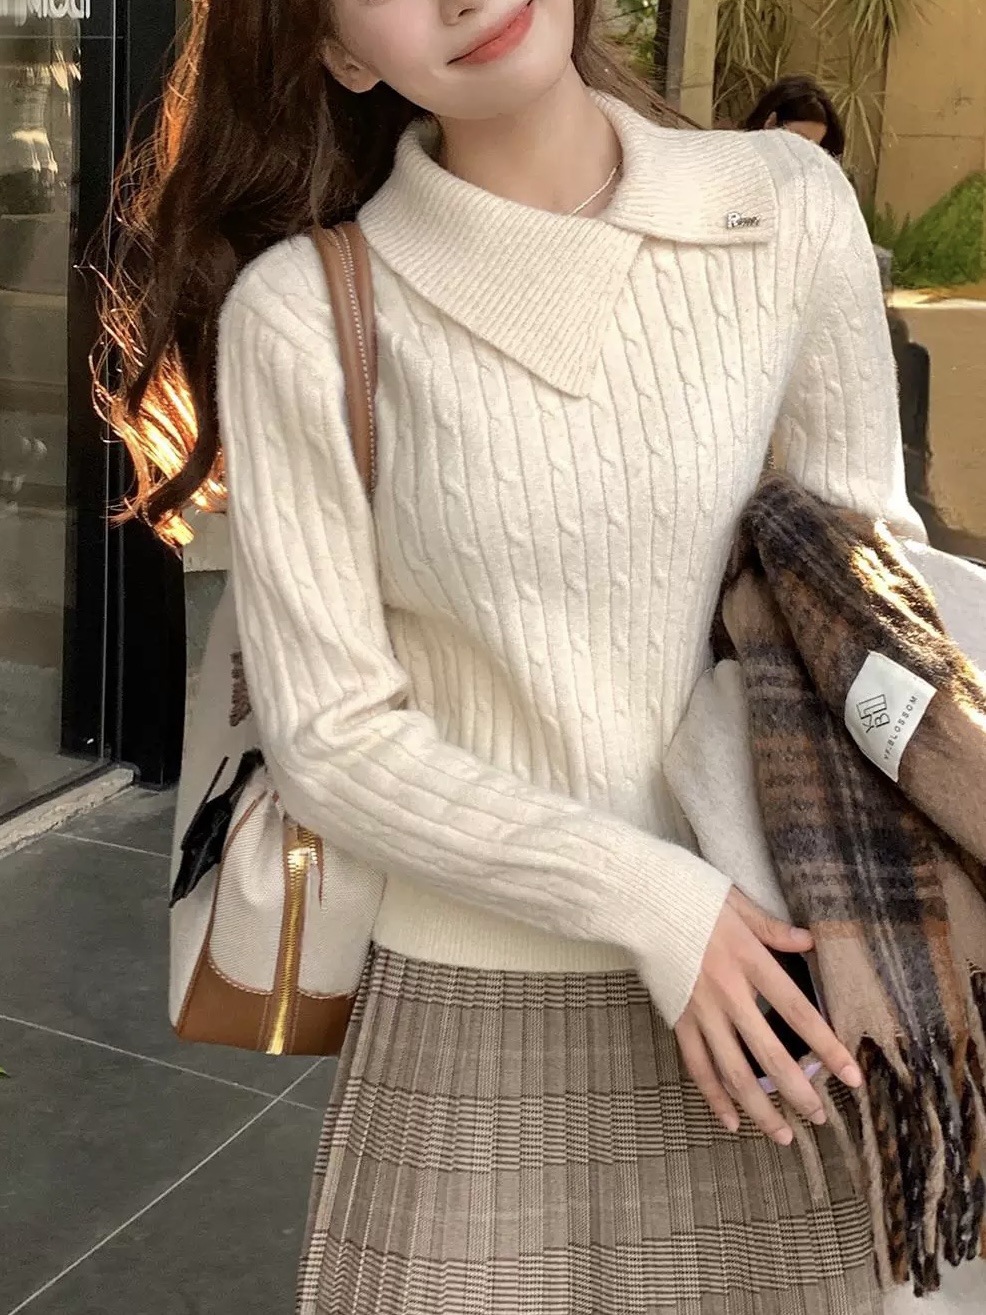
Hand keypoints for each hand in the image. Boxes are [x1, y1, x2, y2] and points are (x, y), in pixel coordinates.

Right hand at [674, 888, 861, 1143]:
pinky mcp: (677, 1018)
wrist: (636, 900)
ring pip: (732, 1071)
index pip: (797, 1011)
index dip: (826, 1045)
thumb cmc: (689, 896)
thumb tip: (810, 941)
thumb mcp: (736, 903)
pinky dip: (713, 1096)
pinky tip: (729, 1120)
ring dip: (759, 1107)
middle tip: (820, 1116)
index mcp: (749, 960)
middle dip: (798, 1089)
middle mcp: (727, 993)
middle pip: (768, 1053)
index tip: (852, 1075)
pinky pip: (697, 1065)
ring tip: (784, 1134)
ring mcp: (700, 1010)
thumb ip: (772, 928)